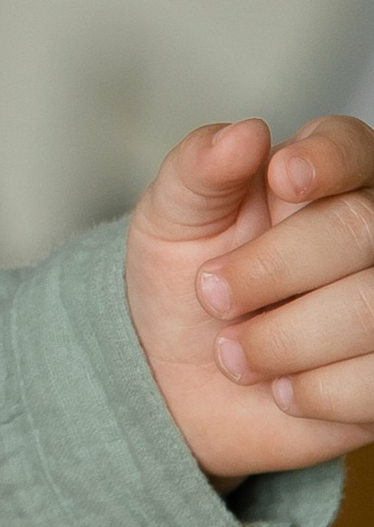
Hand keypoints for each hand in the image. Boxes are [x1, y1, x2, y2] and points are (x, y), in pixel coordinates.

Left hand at [124, 114, 373, 480]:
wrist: (180, 381)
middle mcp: (370, 232)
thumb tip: (242, 134)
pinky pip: (371, 381)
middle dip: (271, 271)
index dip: (325, 161)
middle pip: (359, 229)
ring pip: (370, 309)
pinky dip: (313, 392)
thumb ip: (199, 171)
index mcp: (327, 175)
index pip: (351, 147)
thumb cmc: (187, 286)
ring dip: (281, 341)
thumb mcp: (172, 221)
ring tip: (233, 352)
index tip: (282, 179)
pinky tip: (283, 386)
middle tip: (212, 297)